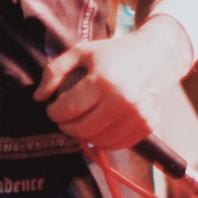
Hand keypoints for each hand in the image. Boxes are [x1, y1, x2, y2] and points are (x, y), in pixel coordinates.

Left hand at [36, 23, 187, 151]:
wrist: (159, 56)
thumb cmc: (115, 53)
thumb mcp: (81, 52)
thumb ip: (55, 71)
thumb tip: (38, 97)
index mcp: (103, 81)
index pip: (68, 110)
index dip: (54, 112)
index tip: (54, 108)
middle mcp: (121, 101)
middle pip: (81, 129)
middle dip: (66, 126)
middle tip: (66, 117)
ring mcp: (136, 116)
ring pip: (98, 141)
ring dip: (84, 135)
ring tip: (82, 120)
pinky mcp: (147, 126)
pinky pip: (117, 145)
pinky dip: (103, 140)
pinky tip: (100, 126)